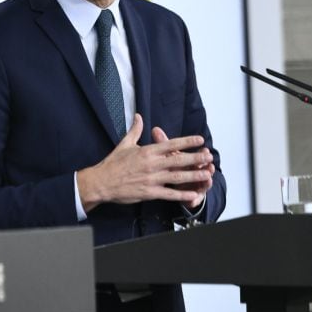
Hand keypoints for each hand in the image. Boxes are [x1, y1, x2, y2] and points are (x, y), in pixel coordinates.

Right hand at [76, 114, 212, 211]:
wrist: (101, 182)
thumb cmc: (113, 163)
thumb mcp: (124, 144)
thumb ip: (135, 130)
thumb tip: (138, 116)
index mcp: (147, 151)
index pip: (171, 144)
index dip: (187, 142)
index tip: (199, 140)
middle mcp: (152, 164)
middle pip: (178, 160)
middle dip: (196, 158)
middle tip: (209, 156)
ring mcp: (151, 179)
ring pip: (177, 177)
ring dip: (194, 175)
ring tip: (207, 174)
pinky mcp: (149, 192)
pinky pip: (169, 194)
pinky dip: (182, 195)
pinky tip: (193, 194)